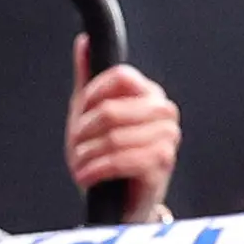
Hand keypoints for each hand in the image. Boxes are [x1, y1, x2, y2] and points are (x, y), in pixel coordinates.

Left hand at [63, 38, 178, 222]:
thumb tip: (84, 42)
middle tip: (77, 146)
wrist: (120, 202)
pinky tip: (87, 175)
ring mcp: (167, 137)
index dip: (92, 95)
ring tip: (81, 164)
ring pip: (112, 137)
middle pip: (111, 109)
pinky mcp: (162, 163)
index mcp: (150, 93)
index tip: (82, 113)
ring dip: (86, 155)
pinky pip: (120, 159)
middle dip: (84, 132)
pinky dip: (96, 169)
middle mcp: (164, 111)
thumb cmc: (108, 155)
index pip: (120, 77)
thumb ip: (89, 78)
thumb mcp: (91, 114)